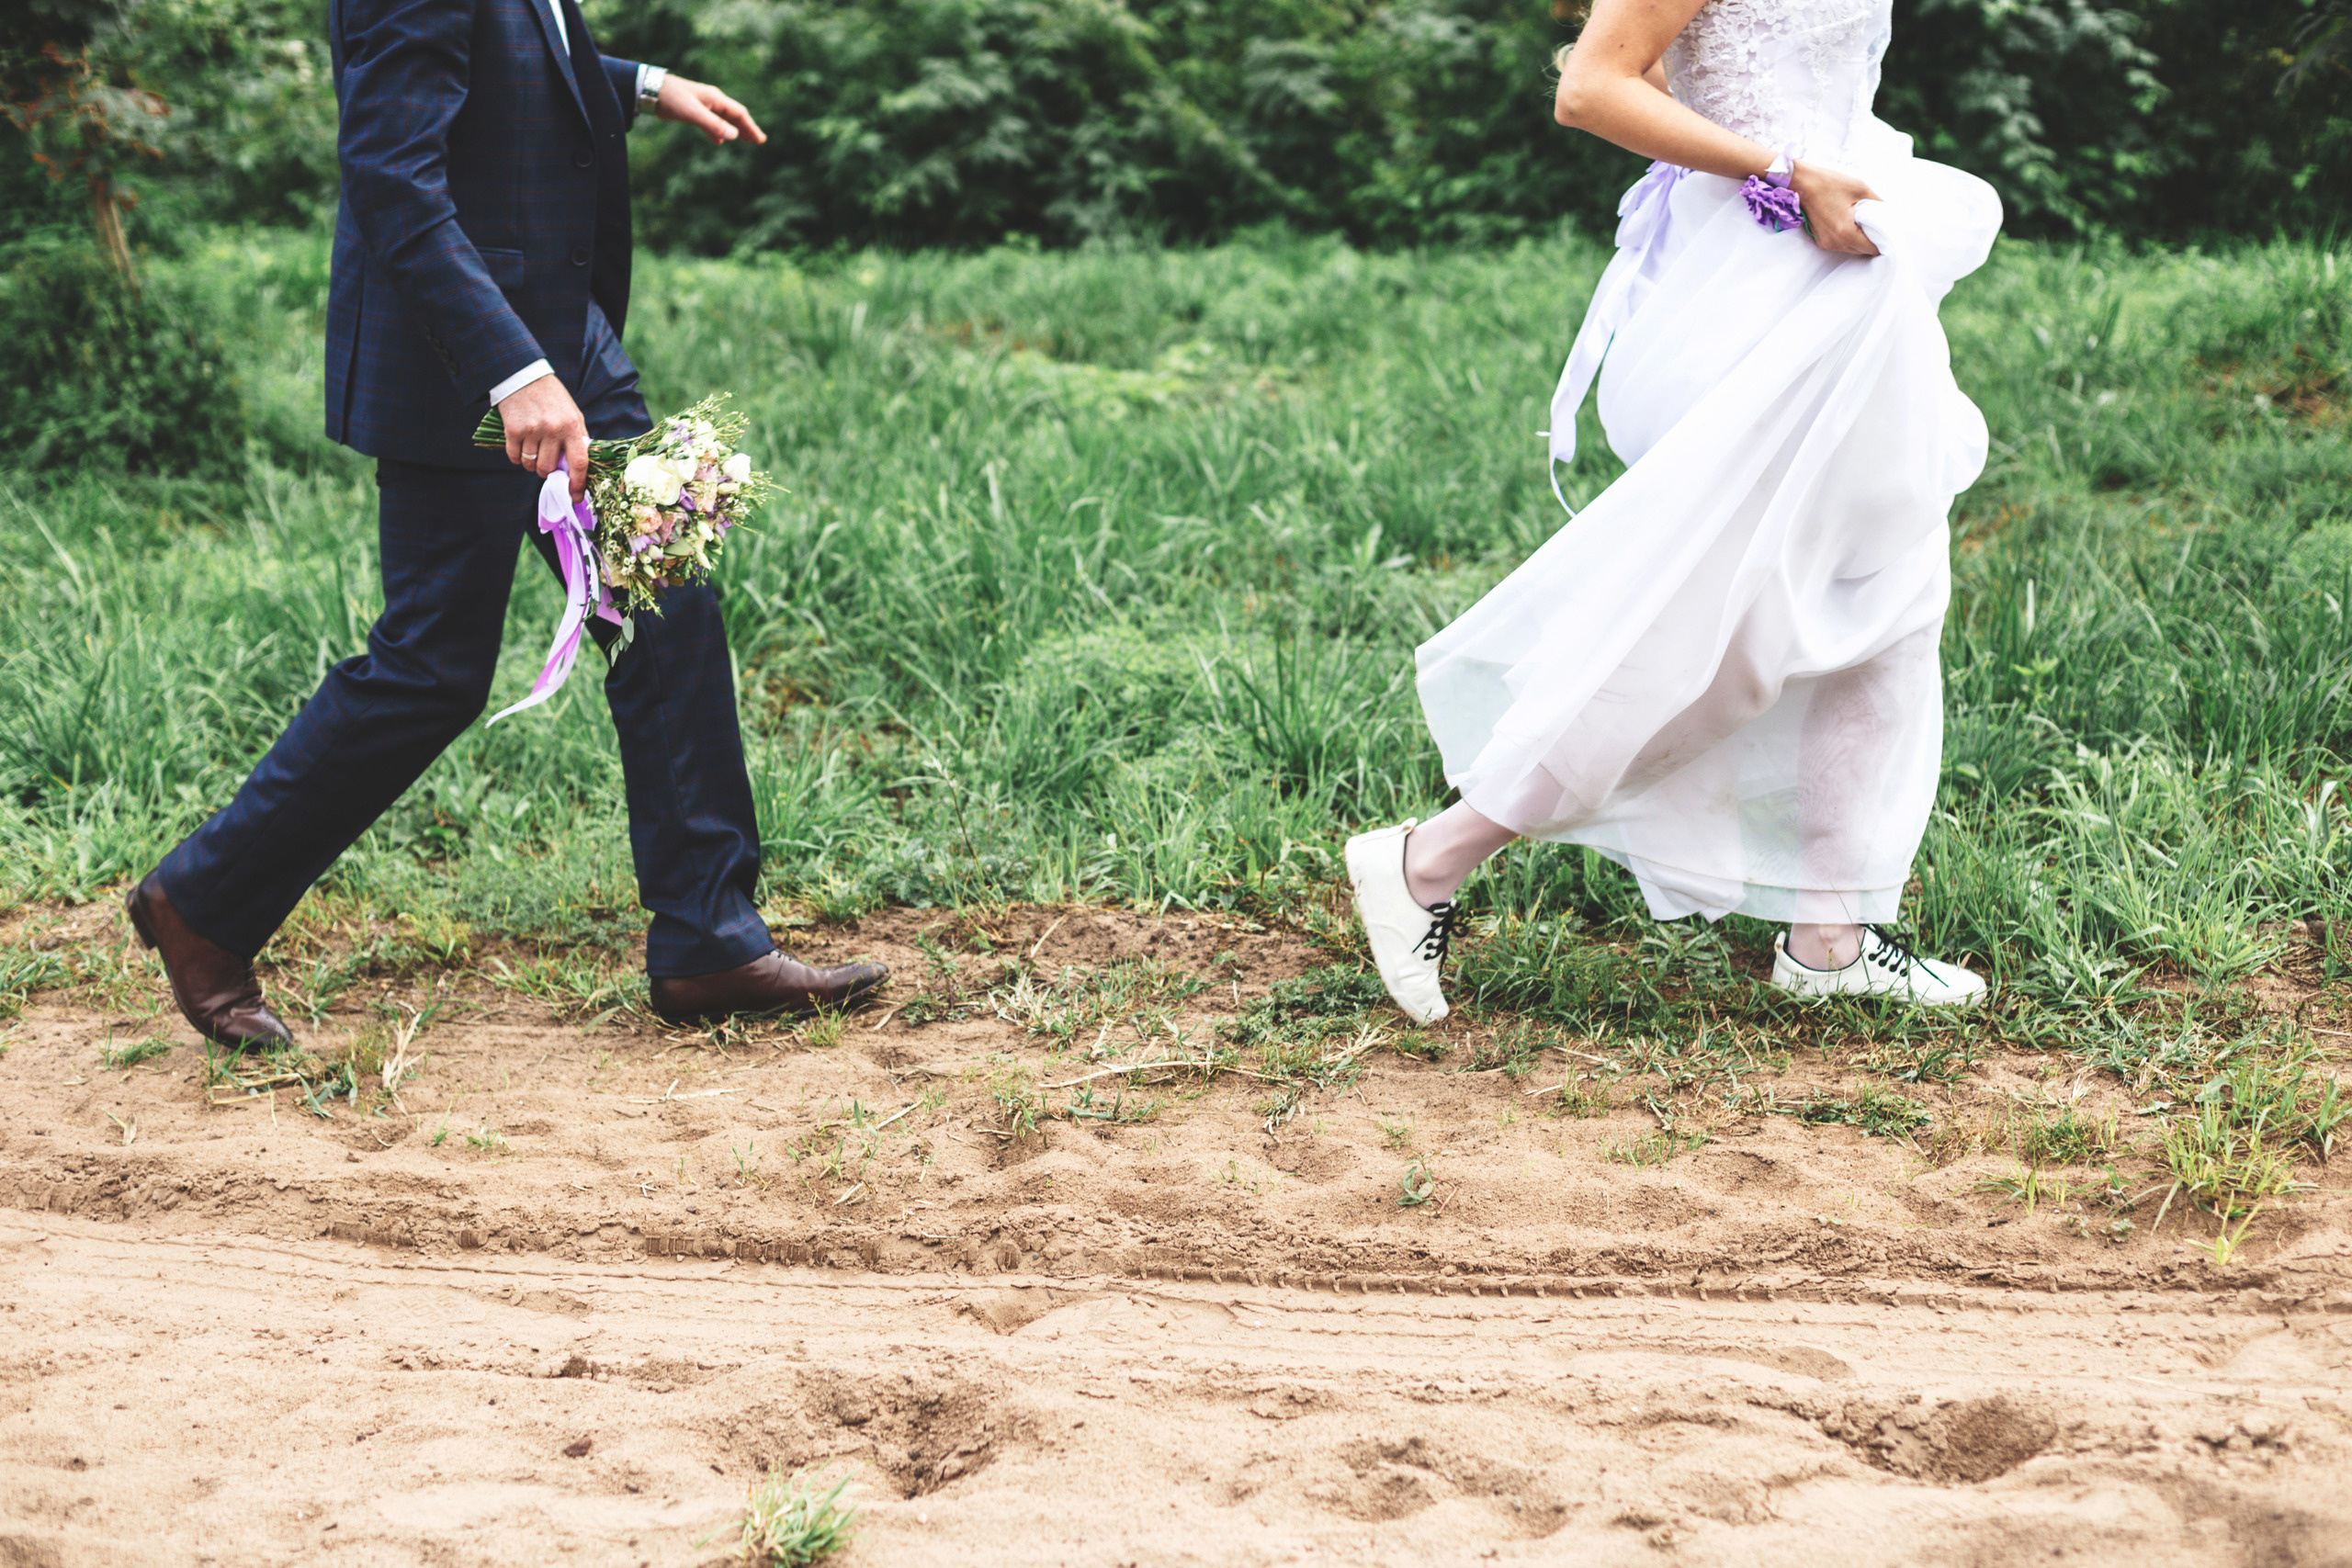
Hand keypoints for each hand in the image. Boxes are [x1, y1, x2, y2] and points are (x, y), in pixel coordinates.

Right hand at [495, 374, 588, 499]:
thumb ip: (577, 438)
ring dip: (531, 464)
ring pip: (530, 465)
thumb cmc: (553, 398)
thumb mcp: (572, 414)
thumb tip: (580, 467)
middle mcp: (552, 430)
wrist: (524, 377)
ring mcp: (532, 430)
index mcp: (571, 426)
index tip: (575, 497)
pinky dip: (516, 457)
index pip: (579, 463)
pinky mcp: (513, 430)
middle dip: (547, 472)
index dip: (578, 484)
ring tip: (533, 450)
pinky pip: (514, 457)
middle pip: (549, 468)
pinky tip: (520, 445)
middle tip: (546, 462)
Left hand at [656, 74, 766, 146]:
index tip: (760, 140)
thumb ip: (713, 125)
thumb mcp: (693, 113)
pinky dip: (718, 132)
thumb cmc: (671, 98)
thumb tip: (734, 136)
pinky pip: (711, 122)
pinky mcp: (693, 110)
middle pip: (734, 116)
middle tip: (758, 141)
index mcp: (715, 99)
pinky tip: (719, 141)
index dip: (751, 127)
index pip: (739, 114)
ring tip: (744, 141)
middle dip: (747, 129)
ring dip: (734, 130)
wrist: (650, 89)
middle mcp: (712, 101)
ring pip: (723, 119)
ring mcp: (703, 105)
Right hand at [1790, 161, 1881, 256]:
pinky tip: (1850, 223)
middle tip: (1878, 224)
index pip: (1872, 248)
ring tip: (1863, 222)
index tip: (1889, 231)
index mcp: (1846, 232)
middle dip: (1872, 240)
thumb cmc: (1829, 183)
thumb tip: (1891, 214)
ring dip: (1860, 239)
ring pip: (1852, 249)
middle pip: (1862, 251)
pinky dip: (1848, 237)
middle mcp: (1834, 243)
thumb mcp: (1861, 189)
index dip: (1883, 241)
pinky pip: (1841, 245)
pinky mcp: (1820, 240)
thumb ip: (1879, 204)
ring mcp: (1825, 243)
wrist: (1801, 183)